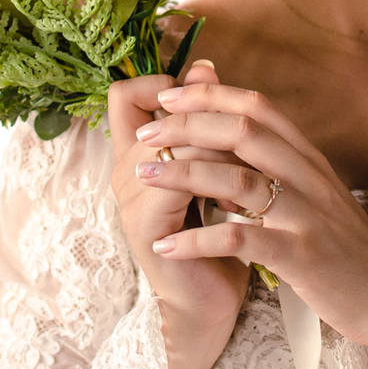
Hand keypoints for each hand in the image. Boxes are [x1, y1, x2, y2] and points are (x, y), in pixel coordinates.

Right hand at [108, 61, 248, 368]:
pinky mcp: (148, 224)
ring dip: (215, 148)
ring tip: (243, 166)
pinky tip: (235, 194)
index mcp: (135, 154)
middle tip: (238, 135)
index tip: (200, 96)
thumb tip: (205, 66)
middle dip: (205, 119)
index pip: (123, 93)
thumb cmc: (214, 233)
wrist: (211, 302)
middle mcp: (125, 172)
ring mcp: (131, 199)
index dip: (160, 83)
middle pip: (156, 113)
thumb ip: (205, 121)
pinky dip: (212, 178)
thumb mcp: (213, 168)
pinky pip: (176, 180)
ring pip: (170, 143)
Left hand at [133, 80, 367, 345]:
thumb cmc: (338, 243)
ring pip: (238, 180)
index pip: (257, 106)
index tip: (167, 94)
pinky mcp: (301, 257)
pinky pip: (241, 241)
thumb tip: (223, 128)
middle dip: (188, 126)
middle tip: (146, 134)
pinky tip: (166, 246)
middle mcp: (308, 176)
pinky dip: (198, 240)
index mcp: (307, 156)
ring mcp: (305, 215)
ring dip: (183, 175)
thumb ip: (271, 158)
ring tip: (143, 176)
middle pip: (243, 132)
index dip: (210, 94)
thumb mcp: (309, 190)